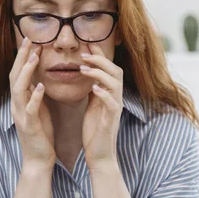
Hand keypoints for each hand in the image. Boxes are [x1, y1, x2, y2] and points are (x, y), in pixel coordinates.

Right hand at [10, 37, 54, 168]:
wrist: (38, 160)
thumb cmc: (41, 135)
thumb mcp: (39, 110)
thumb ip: (36, 95)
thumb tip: (40, 78)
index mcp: (20, 101)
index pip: (18, 74)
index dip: (24, 57)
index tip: (32, 41)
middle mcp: (17, 105)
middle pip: (15, 76)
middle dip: (22, 57)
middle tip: (30, 40)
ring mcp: (21, 115)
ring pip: (19, 89)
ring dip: (26, 72)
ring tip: (35, 57)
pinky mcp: (29, 126)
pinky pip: (30, 109)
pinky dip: (34, 97)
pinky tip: (41, 87)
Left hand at [79, 43, 123, 170]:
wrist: (99, 154)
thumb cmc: (94, 130)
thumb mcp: (92, 104)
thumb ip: (93, 88)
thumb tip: (88, 72)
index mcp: (110, 93)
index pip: (108, 68)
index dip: (99, 55)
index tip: (86, 43)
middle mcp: (116, 98)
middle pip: (115, 71)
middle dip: (100, 59)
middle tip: (83, 54)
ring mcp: (115, 109)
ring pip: (115, 83)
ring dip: (99, 73)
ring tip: (83, 68)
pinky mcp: (111, 121)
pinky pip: (112, 103)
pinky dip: (103, 94)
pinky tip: (93, 89)